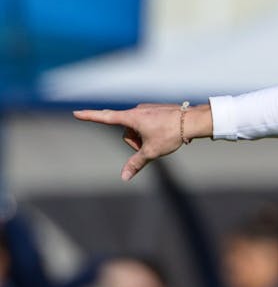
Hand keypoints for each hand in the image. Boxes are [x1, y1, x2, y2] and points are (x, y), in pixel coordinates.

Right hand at [74, 103, 210, 180]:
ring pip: (137, 130)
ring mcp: (146, 109)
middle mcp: (136, 111)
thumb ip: (135, 163)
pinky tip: (166, 132)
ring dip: (145, 137)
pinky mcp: (155, 110)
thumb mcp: (151, 151)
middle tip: (153, 143)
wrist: (192, 120)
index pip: (105, 117)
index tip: (76, 113)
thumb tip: (124, 177)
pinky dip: (152, 132)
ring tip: (162, 136)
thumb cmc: (171, 134)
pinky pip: (147, 124)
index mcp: (131, 118)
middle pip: (126, 133)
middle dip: (136, 142)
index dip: (89, 116)